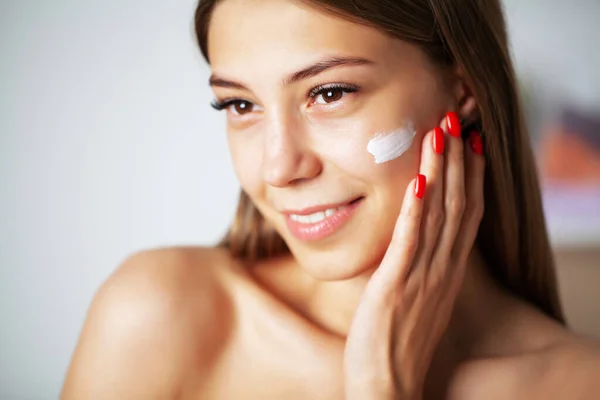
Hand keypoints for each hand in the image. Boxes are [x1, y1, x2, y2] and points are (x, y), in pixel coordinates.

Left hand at [343, 112, 485, 399]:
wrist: (389, 386)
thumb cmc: (397, 342)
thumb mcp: (417, 298)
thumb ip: (418, 266)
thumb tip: (413, 240)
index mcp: (446, 271)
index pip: (465, 214)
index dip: (471, 175)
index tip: (470, 141)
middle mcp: (441, 269)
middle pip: (457, 204)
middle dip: (458, 159)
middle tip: (456, 118)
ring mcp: (421, 277)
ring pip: (437, 215)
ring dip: (440, 171)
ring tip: (439, 132)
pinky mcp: (395, 287)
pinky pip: (409, 243)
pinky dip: (416, 211)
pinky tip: (417, 182)